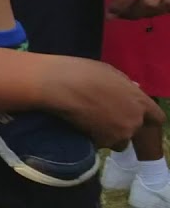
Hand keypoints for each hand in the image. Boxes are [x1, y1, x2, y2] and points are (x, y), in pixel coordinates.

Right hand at [48, 55, 162, 147]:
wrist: (59, 85)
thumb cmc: (82, 72)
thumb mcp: (109, 72)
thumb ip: (126, 85)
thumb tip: (134, 89)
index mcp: (140, 101)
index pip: (157, 117)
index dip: (145, 116)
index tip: (132, 114)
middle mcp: (134, 120)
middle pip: (134, 130)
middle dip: (122, 124)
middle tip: (103, 115)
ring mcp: (119, 133)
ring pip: (119, 140)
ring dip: (109, 135)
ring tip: (90, 123)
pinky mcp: (102, 142)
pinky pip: (101, 144)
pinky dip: (93, 138)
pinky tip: (80, 126)